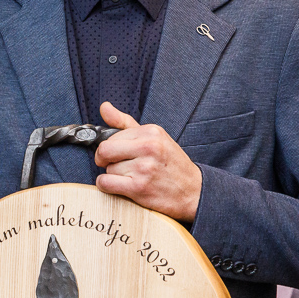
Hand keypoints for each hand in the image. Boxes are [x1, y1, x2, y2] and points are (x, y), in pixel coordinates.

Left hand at [95, 101, 202, 222]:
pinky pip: (105, 183)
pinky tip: (121, 186)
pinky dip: (107, 186)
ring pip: (107, 169)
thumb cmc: (170, 164)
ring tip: (133, 177)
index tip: (120, 154)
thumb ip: (125, 122)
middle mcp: (149, 147)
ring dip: (114, 175)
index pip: (111, 136)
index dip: (111, 147)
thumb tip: (104, 107)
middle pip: (104, 151)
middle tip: (115, 164)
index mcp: (152, 132)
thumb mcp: (153, 137)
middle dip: (104, 160)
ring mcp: (144, 168)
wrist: (193, 191)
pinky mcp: (139, 187)